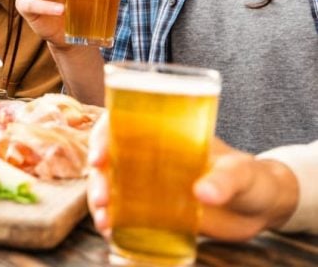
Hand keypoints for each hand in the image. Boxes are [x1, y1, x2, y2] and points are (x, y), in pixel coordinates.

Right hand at [87, 115, 299, 241]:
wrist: (261, 208)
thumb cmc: (251, 178)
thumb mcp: (241, 173)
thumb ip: (224, 180)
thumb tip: (203, 193)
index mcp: (163, 136)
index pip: (120, 125)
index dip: (102, 137)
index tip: (99, 158)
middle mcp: (148, 158)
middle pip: (108, 160)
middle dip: (97, 179)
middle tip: (102, 199)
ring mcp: (149, 186)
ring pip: (111, 188)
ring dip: (100, 203)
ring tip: (104, 223)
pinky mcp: (154, 212)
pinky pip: (124, 214)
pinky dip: (113, 222)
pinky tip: (111, 233)